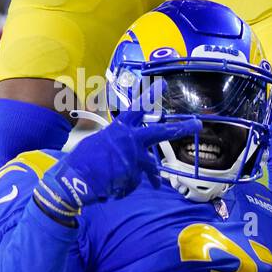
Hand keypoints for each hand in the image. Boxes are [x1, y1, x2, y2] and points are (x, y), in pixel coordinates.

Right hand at [34, 107, 199, 220]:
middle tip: (197, 124)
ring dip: (150, 177)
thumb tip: (127, 149)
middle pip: (160, 132)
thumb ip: (119, 144)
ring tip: (150, 184)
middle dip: (180, 128)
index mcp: (119, 130)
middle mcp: (131, 141)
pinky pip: (136, 182)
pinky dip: (125, 186)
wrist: (74, 180)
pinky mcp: (135, 175)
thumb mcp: (100, 144)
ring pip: (149, 167)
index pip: (137, 109)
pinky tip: (112, 187)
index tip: (163, 84)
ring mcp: (134, 158)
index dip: (150, 96)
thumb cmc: (82, 161)